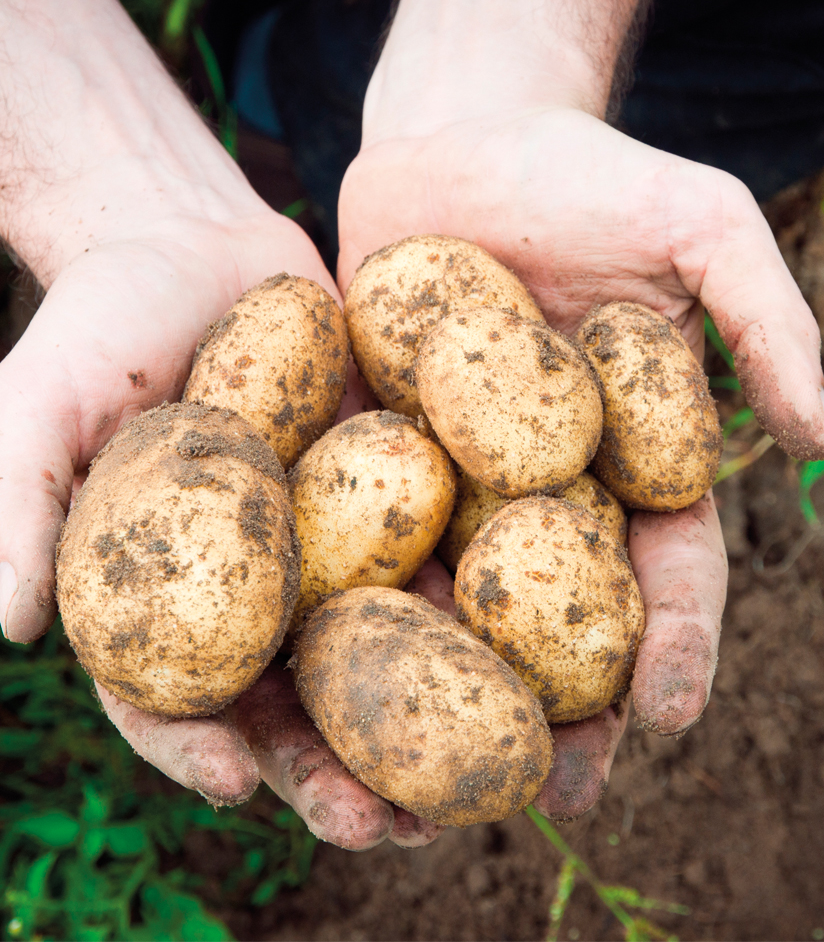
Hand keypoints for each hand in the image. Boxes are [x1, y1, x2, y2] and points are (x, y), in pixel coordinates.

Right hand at [0, 0, 440, 849]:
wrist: (195, 241)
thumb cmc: (101, 322)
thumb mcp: (40, 400)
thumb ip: (17, 504)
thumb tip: (6, 625)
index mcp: (166, 595)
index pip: (175, 695)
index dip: (200, 748)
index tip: (241, 784)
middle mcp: (256, 587)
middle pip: (295, 699)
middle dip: (337, 770)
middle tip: (387, 832)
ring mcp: (331, 544)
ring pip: (378, 651)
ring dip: (424, 723)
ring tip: (472, 785)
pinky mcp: (392, 491)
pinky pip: (434, 551)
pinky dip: (474, 606)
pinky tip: (523, 652)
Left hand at [335, 0, 823, 819]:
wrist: (458, 139)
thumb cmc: (587, 176)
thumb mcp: (698, 225)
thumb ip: (762, 320)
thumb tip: (817, 438)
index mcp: (627, 458)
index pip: (665, 568)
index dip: (674, 642)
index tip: (668, 714)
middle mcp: (539, 486)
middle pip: (559, 614)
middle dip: (566, 704)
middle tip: (562, 789)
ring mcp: (449, 476)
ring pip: (455, 599)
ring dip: (454, 688)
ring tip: (441, 776)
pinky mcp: (367, 450)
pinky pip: (358, 531)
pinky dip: (353, 598)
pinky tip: (335, 668)